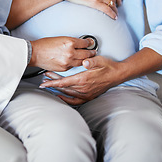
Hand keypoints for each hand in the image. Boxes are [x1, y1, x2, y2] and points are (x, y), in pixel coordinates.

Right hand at [29, 36, 96, 71]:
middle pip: (86, 53)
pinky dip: (75, 64)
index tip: (90, 43)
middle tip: (93, 51)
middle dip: (91, 52)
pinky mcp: (64, 68)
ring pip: (82, 62)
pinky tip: (76, 62)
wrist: (35, 53)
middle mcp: (70, 52)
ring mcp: (68, 62)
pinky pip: (74, 66)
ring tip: (87, 58)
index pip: (85, 43)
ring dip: (86, 60)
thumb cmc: (44, 45)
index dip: (89, 43)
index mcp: (70, 42)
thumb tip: (79, 43)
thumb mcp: (60, 38)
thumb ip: (71, 42)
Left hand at [39, 48, 161, 105]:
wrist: (118, 74)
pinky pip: (75, 101)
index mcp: (84, 79)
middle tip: (43, 80)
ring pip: (67, 94)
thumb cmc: (108, 66)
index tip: (44, 83)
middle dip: (52, 84)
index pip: (64, 82)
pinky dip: (66, 99)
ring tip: (49, 86)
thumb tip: (85, 62)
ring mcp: (86, 94)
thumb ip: (91, 61)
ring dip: (57, 90)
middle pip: (63, 88)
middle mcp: (83, 89)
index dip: (52, 83)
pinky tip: (61, 96)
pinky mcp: (89, 96)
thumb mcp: (100, 60)